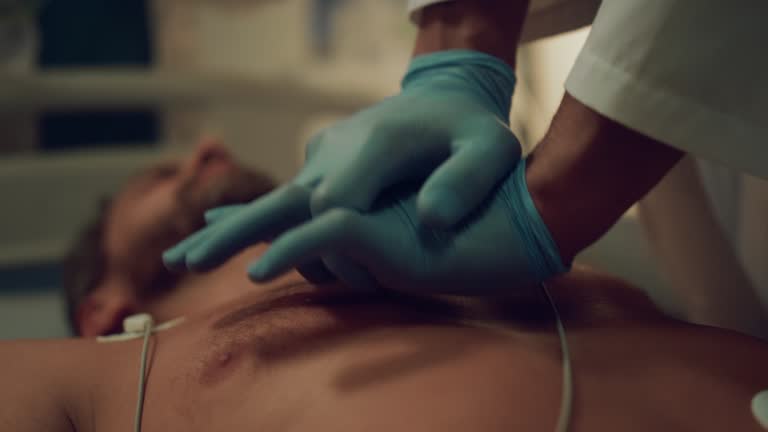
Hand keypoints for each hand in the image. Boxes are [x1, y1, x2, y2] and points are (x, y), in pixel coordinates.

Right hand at [164, 50, 521, 274]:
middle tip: (185, 264)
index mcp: (375, 146)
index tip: (322, 278)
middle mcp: (338, 150)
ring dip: (230, 229)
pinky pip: (289, 199)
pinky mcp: (323, 162)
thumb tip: (430, 221)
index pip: (335, 205)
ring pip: (273, 199)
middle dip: (235, 234)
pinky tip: (216, 232)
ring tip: (181, 258)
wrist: (446, 94)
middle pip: (281, 199)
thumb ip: (467, 181)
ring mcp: (325, 155)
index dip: (331, 245)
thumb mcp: (492, 147)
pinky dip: (253, 219)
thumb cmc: (472, 129)